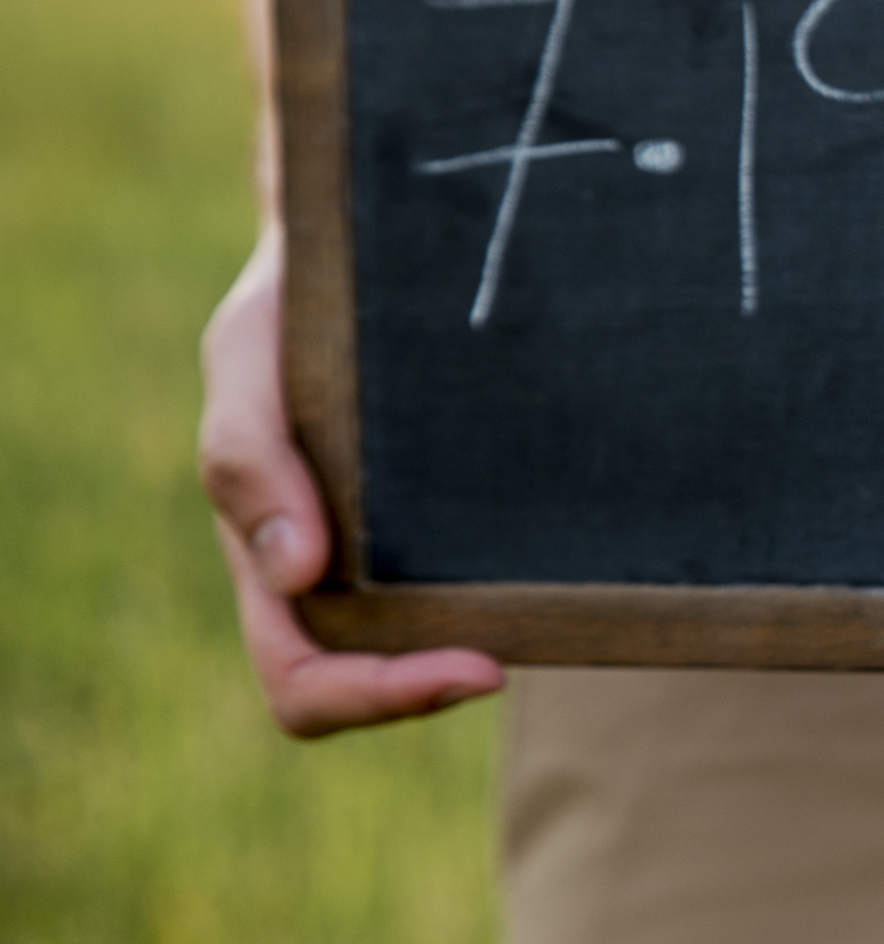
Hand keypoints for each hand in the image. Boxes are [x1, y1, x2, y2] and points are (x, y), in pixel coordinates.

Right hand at [198, 224, 502, 736]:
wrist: (365, 248)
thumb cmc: (289, 306)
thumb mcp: (246, 355)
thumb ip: (246, 452)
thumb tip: (296, 572)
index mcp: (271, 553)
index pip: (302, 677)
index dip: (374, 695)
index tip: (476, 666)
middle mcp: (337, 566)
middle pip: (371, 677)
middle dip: (429, 686)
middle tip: (506, 658)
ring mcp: (399, 546)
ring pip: (437, 637)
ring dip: (485, 639)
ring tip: (551, 606)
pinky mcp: (460, 512)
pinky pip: (485, 574)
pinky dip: (521, 584)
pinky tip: (578, 548)